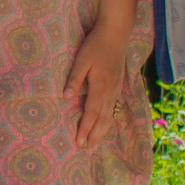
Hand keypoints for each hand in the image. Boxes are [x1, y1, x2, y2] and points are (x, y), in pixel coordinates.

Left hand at [61, 29, 129, 147]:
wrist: (117, 33)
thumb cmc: (96, 45)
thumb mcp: (81, 60)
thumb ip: (74, 78)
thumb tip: (65, 97)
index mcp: (101, 86)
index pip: (91, 113)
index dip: (85, 128)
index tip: (79, 142)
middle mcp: (111, 91)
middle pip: (103, 119)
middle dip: (94, 135)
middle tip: (87, 150)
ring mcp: (116, 89)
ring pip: (110, 115)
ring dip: (102, 131)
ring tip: (96, 144)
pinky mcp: (118, 86)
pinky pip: (114, 108)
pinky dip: (109, 120)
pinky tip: (106, 125)